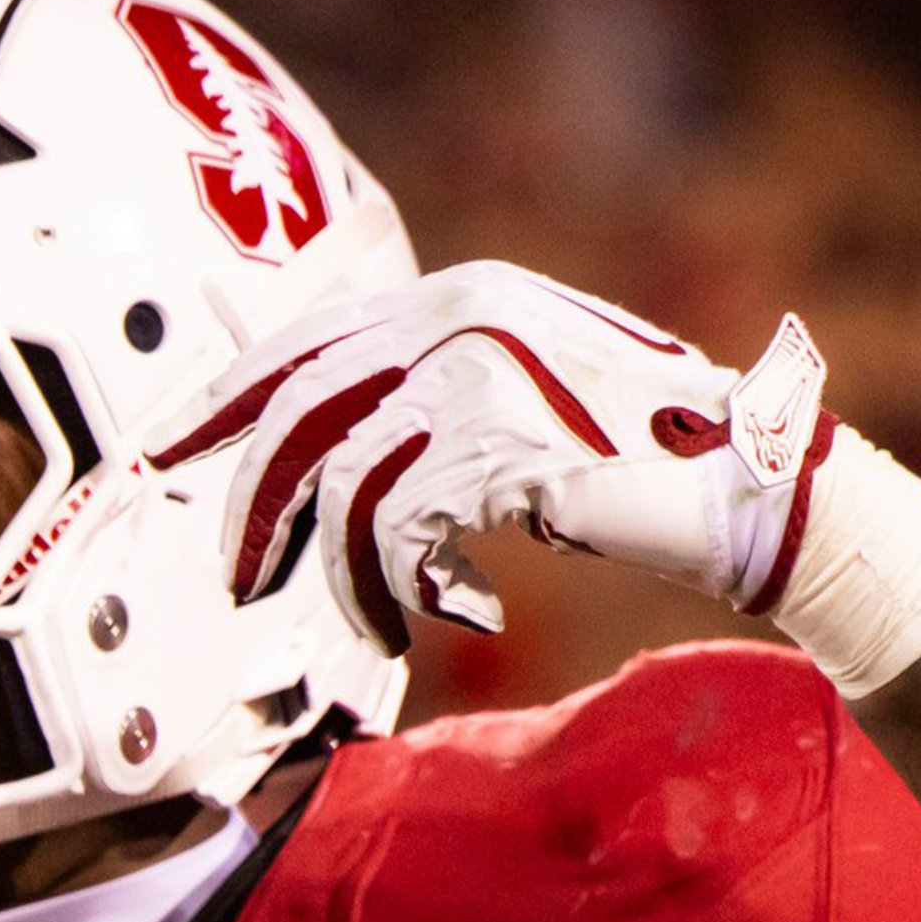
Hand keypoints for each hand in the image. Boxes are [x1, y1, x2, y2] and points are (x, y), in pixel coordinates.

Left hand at [154, 260, 833, 655]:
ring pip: (339, 486)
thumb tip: (326, 451)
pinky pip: (394, 532)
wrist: (748, 485)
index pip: (309, 339)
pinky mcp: (497, 444)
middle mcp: (462, 315)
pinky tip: (460, 612)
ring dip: (341, 579)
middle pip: (299, 412)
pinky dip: (411, 591)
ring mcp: (479, 373)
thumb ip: (431, 404)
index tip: (172, 450)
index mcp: (461, 294)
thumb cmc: (638, 461)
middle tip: (239, 580)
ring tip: (376, 626)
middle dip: (254, 508)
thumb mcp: (520, 406)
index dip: (229, 400)